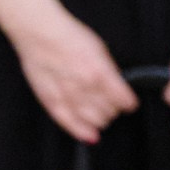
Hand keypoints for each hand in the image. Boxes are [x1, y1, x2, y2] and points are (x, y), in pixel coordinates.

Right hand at [16, 13, 137, 145]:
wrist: (39, 33)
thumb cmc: (68, 37)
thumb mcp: (99, 48)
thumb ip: (110, 70)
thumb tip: (119, 86)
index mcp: (100, 72)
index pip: (123, 99)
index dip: (129, 102)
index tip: (129, 103)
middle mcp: (85, 87)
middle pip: (110, 112)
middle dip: (114, 109)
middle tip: (112, 105)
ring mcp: (67, 96)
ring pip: (94, 121)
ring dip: (101, 120)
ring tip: (100, 114)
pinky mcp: (52, 102)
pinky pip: (70, 124)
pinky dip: (83, 132)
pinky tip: (91, 135)